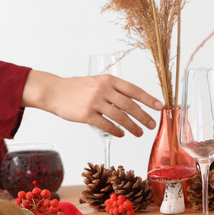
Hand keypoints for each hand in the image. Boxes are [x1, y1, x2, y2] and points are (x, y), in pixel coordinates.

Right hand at [21, 70, 162, 136]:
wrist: (54, 91)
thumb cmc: (76, 88)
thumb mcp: (97, 82)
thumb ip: (113, 89)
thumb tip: (132, 102)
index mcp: (108, 80)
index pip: (133, 90)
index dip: (148, 99)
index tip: (159, 107)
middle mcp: (103, 90)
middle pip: (129, 105)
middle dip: (143, 116)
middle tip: (152, 125)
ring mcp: (95, 102)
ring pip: (120, 117)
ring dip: (132, 126)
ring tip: (139, 133)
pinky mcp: (86, 115)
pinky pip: (106, 125)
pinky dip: (116, 131)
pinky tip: (121, 134)